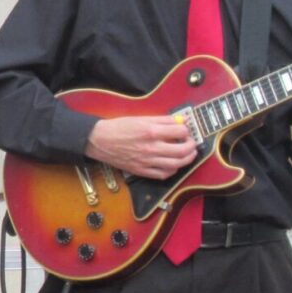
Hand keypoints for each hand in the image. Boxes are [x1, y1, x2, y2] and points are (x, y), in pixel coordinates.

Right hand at [84, 115, 198, 178]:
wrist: (99, 141)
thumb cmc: (118, 128)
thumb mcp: (141, 118)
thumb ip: (162, 120)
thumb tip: (180, 120)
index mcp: (151, 131)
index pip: (180, 131)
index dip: (186, 130)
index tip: (185, 130)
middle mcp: (151, 148)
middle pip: (182, 150)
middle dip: (192, 146)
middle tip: (191, 142)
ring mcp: (147, 161)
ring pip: (176, 164)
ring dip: (187, 159)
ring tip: (188, 154)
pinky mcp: (141, 170)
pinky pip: (163, 175)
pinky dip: (172, 170)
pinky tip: (173, 165)